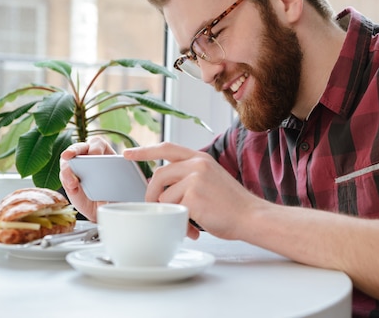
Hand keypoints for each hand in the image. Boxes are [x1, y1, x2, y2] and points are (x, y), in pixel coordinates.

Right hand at [59, 136, 114, 221]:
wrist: (104, 203)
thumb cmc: (115, 189)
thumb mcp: (119, 187)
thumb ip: (116, 188)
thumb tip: (110, 197)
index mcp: (103, 151)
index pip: (97, 143)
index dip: (95, 148)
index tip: (95, 156)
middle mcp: (86, 155)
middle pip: (78, 148)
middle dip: (72, 151)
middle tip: (68, 156)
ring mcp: (75, 165)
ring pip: (66, 162)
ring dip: (68, 171)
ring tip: (73, 183)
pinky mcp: (67, 178)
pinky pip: (63, 177)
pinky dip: (67, 182)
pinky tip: (73, 189)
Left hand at [123, 142, 261, 239]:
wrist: (251, 216)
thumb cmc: (232, 205)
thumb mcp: (211, 179)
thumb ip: (188, 177)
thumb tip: (160, 187)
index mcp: (200, 158)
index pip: (166, 147)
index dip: (144, 150)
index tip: (127, 153)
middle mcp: (197, 164)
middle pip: (158, 175)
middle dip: (152, 195)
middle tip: (155, 209)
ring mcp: (195, 179)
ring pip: (164, 195)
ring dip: (171, 213)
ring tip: (188, 224)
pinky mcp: (193, 196)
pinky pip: (172, 210)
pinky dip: (180, 224)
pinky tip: (194, 230)